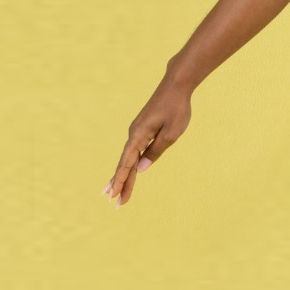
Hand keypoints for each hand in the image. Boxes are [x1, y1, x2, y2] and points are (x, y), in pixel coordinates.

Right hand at [102, 76, 192, 208]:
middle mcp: (133, 134)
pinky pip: (133, 150)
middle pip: (125, 163)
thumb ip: (155, 151)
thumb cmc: (176, 108)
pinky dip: (129, 163)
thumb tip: (140, 169)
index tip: (113, 196)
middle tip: (115, 204)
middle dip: (121, 184)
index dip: (121, 181)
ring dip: (123, 175)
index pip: (127, 163)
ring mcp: (137, 131)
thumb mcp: (171, 133)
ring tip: (114, 192)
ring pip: (128, 157)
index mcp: (138, 135)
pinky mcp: (142, 129)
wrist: (176, 85)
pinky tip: (128, 172)